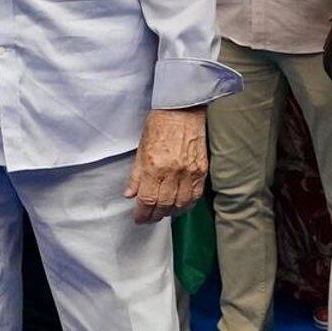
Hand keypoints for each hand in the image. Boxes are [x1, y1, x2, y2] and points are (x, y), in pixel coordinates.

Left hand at [124, 107, 207, 222]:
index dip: (142, 213)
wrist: (182, 111)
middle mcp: (172, 172)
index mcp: (153, 166)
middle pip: (164, 204)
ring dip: (171, 212)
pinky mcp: (202, 171)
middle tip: (149, 218)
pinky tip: (180, 206)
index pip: (147, 199)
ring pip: (181, 203)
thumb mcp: (140, 147)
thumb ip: (136, 174)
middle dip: (154, 215)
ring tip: (163, 213)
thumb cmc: (158, 125)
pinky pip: (195, 195)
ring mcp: (189, 172)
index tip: (138, 219)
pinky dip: (187, 204)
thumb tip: (129, 194)